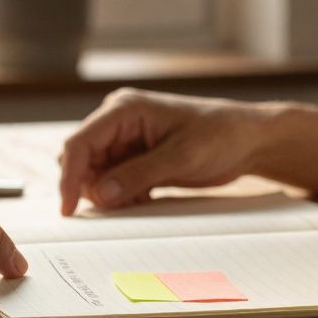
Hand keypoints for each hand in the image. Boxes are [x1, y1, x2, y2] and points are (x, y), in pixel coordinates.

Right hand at [58, 88, 268, 214]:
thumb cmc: (220, 136)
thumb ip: (139, 174)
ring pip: (95, 174)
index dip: (69, 177)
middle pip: (82, 160)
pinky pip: (112, 181)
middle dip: (93, 188)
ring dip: (109, 195)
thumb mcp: (181, 156)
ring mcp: (126, 140)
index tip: (69, 209)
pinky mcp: (135, 157)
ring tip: (141, 200)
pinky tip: (145, 199)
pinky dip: (122, 196)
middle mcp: (118, 121)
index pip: (80, 143)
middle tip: (120, 207)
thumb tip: (101, 194)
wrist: (248, 140)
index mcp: (124, 109)